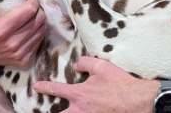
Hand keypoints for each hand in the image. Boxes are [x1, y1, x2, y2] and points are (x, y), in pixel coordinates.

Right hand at [0, 0, 45, 68]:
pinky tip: (29, 29)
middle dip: (38, 10)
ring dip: (38, 21)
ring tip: (30, 17)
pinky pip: (39, 42)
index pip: (30, 11)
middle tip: (31, 7)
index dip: (33, 1)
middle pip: (39, 19)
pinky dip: (37, 33)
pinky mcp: (22, 60)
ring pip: (41, 30)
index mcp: (1, 30)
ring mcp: (18, 54)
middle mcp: (13, 43)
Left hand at [33, 56, 160, 112]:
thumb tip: (76, 66)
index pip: (57, 89)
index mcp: (79, 94)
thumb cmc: (118, 83)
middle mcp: (79, 110)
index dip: (45, 87)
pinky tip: (89, 112)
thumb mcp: (102, 66)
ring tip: (67, 110)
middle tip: (46, 110)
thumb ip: (86, 63)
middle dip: (52, 112)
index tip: (36, 86)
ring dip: (66, 112)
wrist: (134, 101)